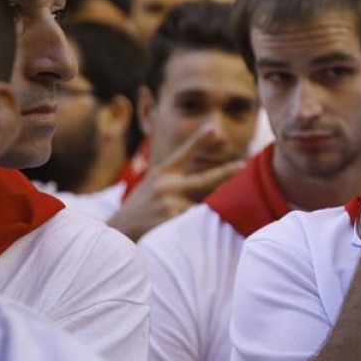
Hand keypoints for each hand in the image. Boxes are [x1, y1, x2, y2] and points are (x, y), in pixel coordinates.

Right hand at [108, 124, 245, 240]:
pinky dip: (197, 223)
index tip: (214, 129)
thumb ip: (176, 177)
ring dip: (210, 207)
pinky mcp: (169, 219)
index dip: (200, 140)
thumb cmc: (141, 207)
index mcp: (162, 173)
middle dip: (225, 172)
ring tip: (216, 207)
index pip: (184, 153)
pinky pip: (194, 220)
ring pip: (201, 204)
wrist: (118, 231)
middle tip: (242, 165)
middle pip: (204, 179)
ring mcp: (168, 202)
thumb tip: (207, 176)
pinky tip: (196, 227)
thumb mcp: (153, 184)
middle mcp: (165, 185)